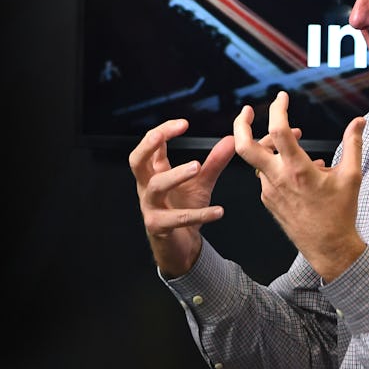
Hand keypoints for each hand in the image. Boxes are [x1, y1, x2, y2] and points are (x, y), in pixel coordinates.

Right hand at [128, 119, 235, 276]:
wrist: (180, 245)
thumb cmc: (183, 207)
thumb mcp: (200, 182)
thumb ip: (214, 162)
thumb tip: (231, 139)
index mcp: (155, 172)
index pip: (152, 145)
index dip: (163, 131)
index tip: (184, 123)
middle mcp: (148, 187)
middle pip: (137, 161)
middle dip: (148, 145)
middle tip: (163, 135)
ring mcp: (150, 207)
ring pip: (156, 186)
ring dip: (176, 174)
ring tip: (196, 166)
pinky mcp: (158, 226)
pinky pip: (177, 218)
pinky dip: (199, 214)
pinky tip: (218, 211)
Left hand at [234, 91, 366, 281]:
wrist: (329, 248)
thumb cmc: (340, 214)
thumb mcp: (352, 175)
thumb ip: (354, 143)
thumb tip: (360, 121)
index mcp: (297, 170)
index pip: (278, 131)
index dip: (277, 109)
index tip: (282, 97)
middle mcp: (278, 180)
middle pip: (245, 147)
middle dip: (242, 124)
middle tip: (248, 110)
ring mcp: (270, 192)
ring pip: (258, 160)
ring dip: (271, 145)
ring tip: (295, 141)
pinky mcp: (268, 201)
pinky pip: (265, 175)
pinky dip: (276, 163)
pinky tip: (298, 165)